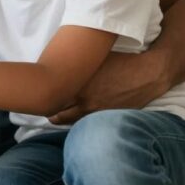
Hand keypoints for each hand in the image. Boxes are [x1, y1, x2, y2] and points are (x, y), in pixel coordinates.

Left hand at [48, 51, 166, 124]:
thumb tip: (59, 66)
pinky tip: (75, 119)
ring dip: (62, 119)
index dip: (42, 98)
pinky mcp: (108, 117)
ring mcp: (96, 111)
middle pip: (58, 114)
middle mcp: (84, 100)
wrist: (147, 74)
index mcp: (77, 84)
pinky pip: (87, 124)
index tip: (38, 96)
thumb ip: (74, 66)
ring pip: (71, 122)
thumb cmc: (120, 62)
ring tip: (55, 116)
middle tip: (44, 109)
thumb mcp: (92, 59)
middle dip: (50, 112)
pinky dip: (79, 123)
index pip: (51, 97)